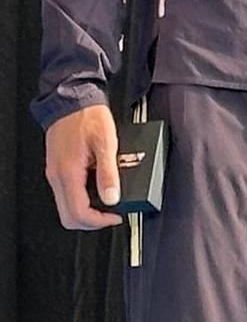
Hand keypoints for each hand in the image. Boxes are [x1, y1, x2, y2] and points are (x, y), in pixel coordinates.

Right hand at [45, 104, 122, 229]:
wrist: (71, 99)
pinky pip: (67, 193)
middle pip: (69, 217)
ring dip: (87, 210)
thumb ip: (109, 173)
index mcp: (68, 172)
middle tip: (111, 214)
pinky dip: (82, 198)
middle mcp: (57, 176)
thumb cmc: (87, 115)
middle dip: (92, 222)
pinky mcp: (58, 168)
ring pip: (66, 207)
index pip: (78, 213)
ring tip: (108, 200)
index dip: (100, 221)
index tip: (116, 216)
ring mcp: (55, 173)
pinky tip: (98, 187)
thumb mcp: (106, 142)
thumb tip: (112, 199)